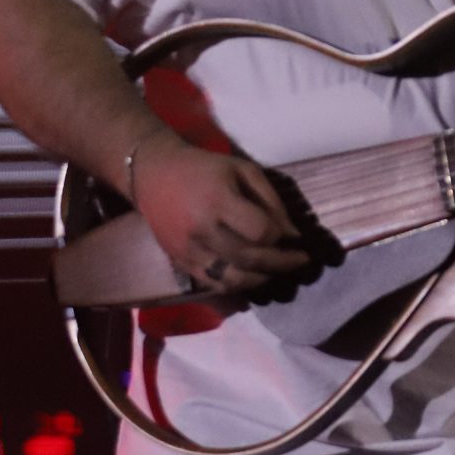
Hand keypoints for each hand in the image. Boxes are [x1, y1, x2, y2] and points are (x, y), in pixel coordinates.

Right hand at [127, 136, 310, 296]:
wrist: (154, 175)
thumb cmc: (205, 168)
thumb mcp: (243, 170)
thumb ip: (271, 201)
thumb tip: (293, 235)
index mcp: (218, 201)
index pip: (260, 231)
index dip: (282, 237)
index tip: (294, 236)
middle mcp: (202, 230)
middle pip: (250, 259)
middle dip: (282, 264)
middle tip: (300, 262)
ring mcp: (189, 250)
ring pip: (233, 280)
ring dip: (262, 280)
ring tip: (278, 272)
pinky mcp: (181, 263)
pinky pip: (215, 285)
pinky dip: (239, 286)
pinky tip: (253, 277)